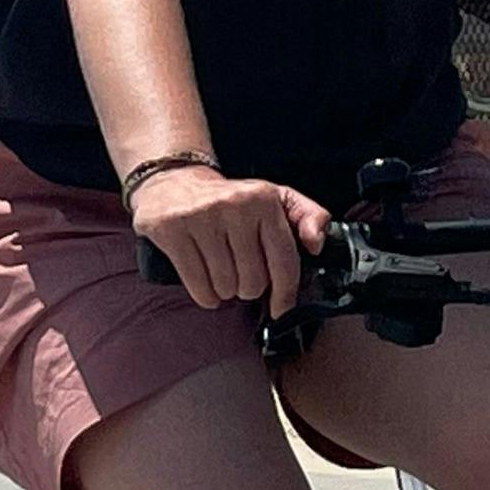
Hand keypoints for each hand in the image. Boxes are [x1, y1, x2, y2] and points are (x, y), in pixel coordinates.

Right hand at [128, 165, 330, 311]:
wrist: (173, 182)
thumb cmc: (229, 200)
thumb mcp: (273, 199)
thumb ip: (308, 216)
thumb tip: (316, 244)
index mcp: (264, 199)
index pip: (284, 261)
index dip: (286, 293)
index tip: (281, 308)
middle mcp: (234, 205)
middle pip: (253, 281)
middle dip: (248, 288)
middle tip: (240, 274)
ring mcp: (201, 217)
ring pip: (225, 286)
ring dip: (225, 290)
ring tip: (221, 273)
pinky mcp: (172, 230)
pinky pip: (198, 286)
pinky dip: (205, 295)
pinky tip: (205, 283)